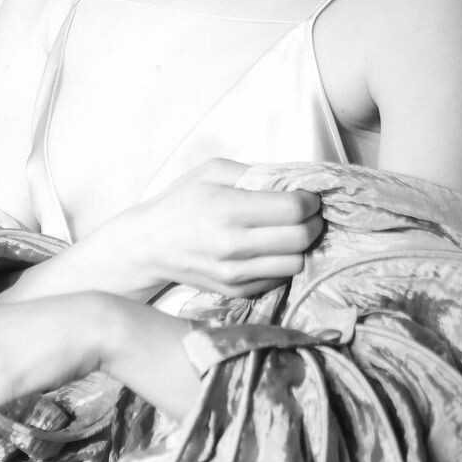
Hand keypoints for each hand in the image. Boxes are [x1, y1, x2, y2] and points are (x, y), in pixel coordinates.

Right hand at [80, 158, 323, 298]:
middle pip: (301, 238)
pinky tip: (271, 249)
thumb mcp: (212, 171)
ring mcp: (234, 273)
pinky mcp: (235, 290)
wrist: (148, 245)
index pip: (293, 209)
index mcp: (228, 209)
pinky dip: (283, 263)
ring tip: (290, 232)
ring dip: (301, 246)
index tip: (307, 196)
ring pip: (296, 263)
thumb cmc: (181, 202)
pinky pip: (278, 279)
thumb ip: (254, 172)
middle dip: (313, 222)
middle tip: (307, 213)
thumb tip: (294, 180)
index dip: (310, 201)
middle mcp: (233, 245)